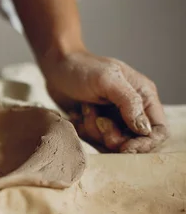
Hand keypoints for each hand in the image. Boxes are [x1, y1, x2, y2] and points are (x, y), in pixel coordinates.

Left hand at [41, 50, 167, 152]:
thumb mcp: (107, 80)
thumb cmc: (82, 68)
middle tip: (98, 121)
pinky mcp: (95, 125)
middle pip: (133, 141)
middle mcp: (132, 110)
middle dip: (114, 137)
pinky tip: (77, 113)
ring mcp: (113, 119)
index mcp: (144, 97)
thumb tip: (145, 129)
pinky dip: (84, 130)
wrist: (56, 67)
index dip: (145, 143)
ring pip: (111, 143)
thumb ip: (129, 103)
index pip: (158, 130)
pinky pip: (93, 140)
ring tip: (85, 109)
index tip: (125, 147)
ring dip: (94, 130)